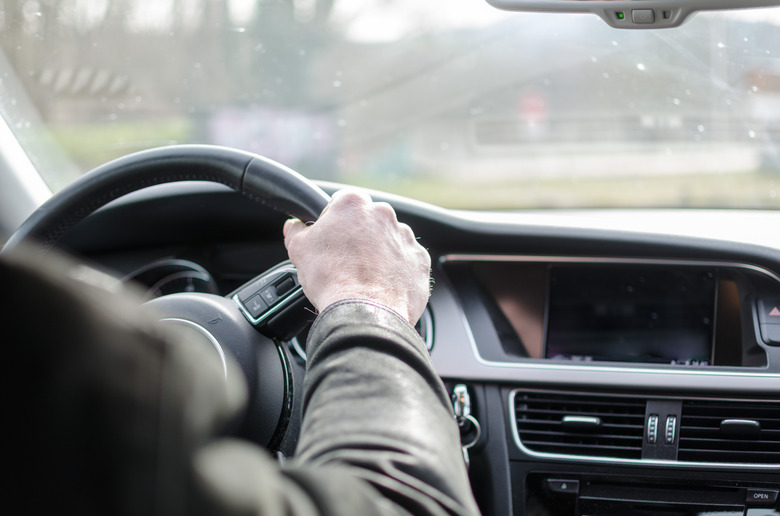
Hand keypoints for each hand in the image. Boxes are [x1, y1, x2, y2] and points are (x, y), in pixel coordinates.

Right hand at [283, 189, 430, 324]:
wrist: (365, 312)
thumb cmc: (332, 279)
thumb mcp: (299, 250)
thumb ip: (296, 231)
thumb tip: (293, 226)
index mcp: (353, 204)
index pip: (340, 203)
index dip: (332, 222)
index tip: (329, 240)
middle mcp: (383, 214)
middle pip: (367, 221)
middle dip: (358, 238)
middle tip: (345, 262)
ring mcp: (405, 237)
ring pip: (389, 240)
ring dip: (379, 254)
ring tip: (364, 277)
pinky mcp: (420, 259)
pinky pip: (406, 261)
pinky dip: (397, 270)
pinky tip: (381, 286)